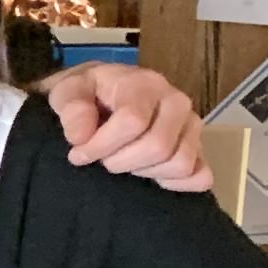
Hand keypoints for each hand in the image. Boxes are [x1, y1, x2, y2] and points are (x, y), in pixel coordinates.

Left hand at [41, 60, 209, 191]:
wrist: (104, 93)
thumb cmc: (87, 94)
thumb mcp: (67, 91)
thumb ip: (71, 108)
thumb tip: (81, 136)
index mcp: (145, 85)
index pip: (133, 122)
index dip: (101, 145)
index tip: (78, 153)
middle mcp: (176, 102)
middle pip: (158, 146)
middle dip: (120, 161)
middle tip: (102, 159)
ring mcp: (191, 126)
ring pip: (179, 163)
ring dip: (144, 172)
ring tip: (124, 161)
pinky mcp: (198, 148)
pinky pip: (199, 175)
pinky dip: (175, 183)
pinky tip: (150, 176)